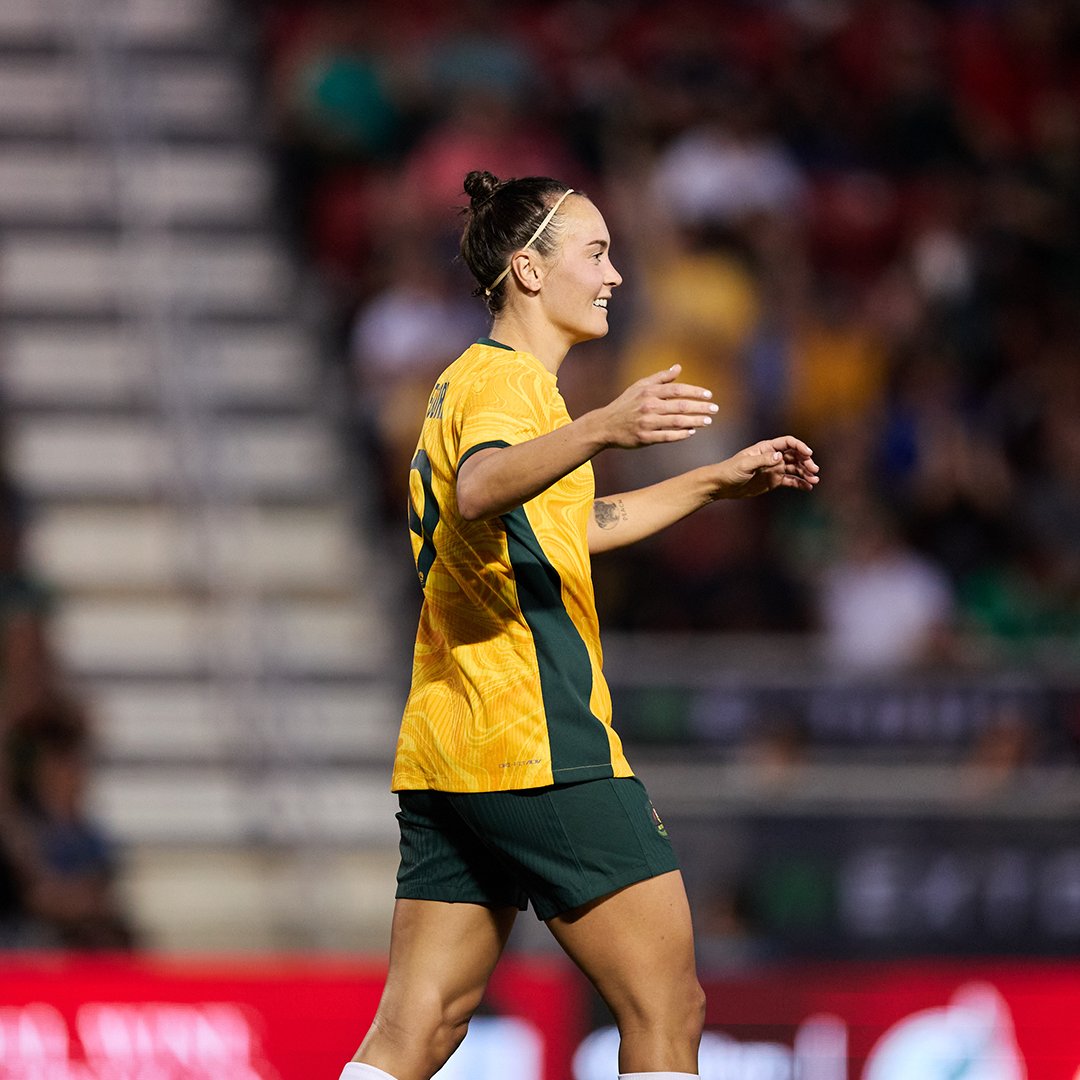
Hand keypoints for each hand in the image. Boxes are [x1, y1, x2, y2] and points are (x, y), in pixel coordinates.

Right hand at [597, 364, 717, 448]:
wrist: (605, 425)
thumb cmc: (625, 404)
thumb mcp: (639, 386)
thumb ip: (660, 378)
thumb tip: (678, 367)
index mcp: (649, 392)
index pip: (677, 390)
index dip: (695, 392)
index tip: (708, 395)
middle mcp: (649, 406)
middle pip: (680, 406)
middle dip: (700, 407)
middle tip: (714, 409)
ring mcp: (647, 422)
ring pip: (676, 422)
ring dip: (695, 421)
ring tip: (707, 422)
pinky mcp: (645, 437)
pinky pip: (667, 436)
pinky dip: (681, 435)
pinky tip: (691, 432)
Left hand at [713, 436, 818, 498]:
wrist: (722, 485)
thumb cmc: (730, 471)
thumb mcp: (745, 464)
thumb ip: (762, 460)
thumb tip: (780, 456)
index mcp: (766, 448)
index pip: (788, 443)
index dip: (800, 447)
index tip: (809, 454)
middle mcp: (773, 457)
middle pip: (795, 456)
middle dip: (806, 461)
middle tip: (814, 470)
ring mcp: (774, 469)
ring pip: (795, 468)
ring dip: (806, 473)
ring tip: (814, 480)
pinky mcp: (774, 481)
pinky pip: (791, 480)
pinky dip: (800, 483)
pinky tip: (808, 487)